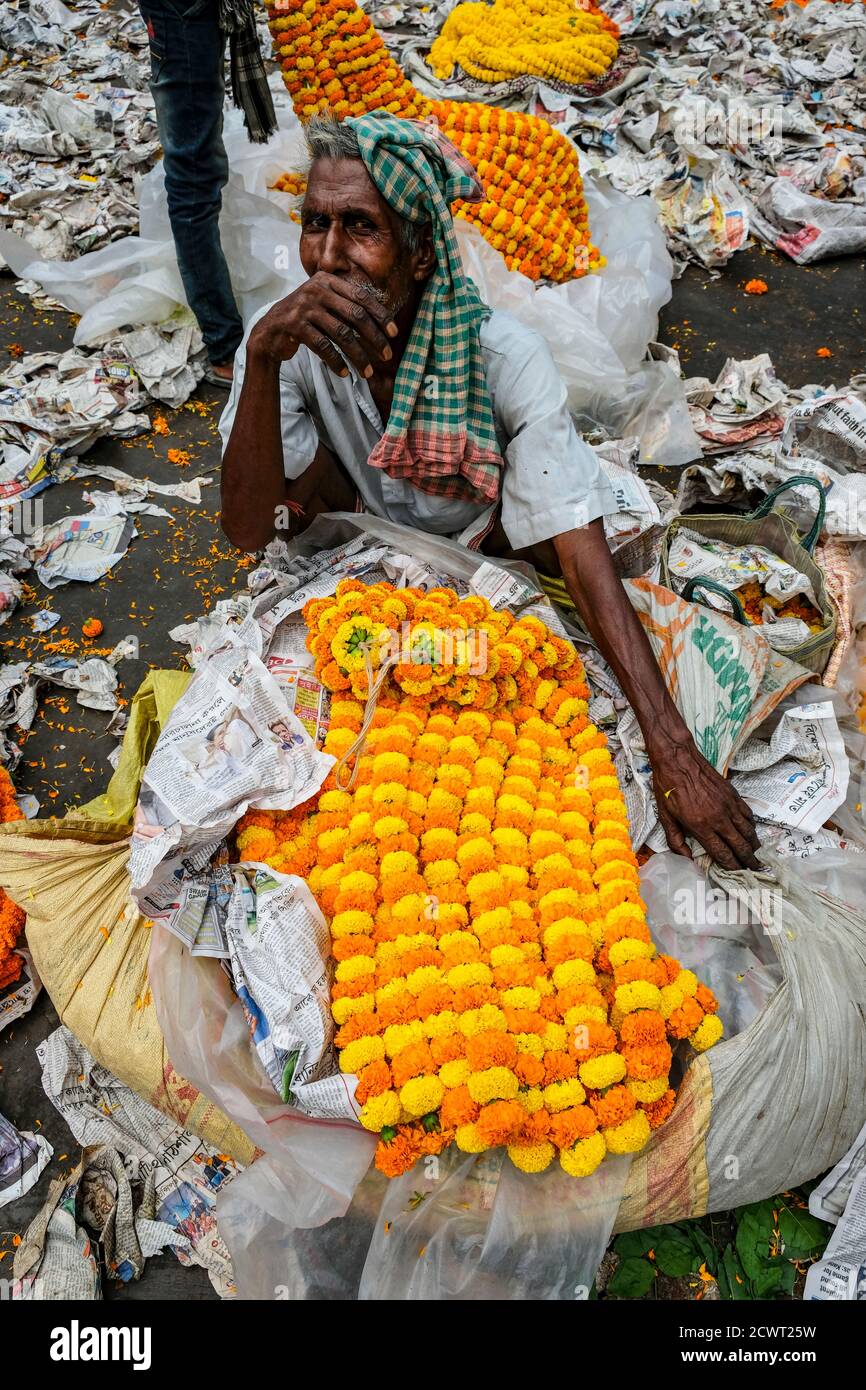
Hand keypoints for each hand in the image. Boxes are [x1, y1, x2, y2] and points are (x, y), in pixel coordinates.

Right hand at [248, 272, 397, 378]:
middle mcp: (316, 289)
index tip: (394, 333)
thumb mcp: (324, 305)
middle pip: (356, 315)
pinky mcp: (294, 325)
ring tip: (367, 372)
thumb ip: (346, 306)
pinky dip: (335, 361)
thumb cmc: (304, 320)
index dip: (380, 315)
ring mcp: (304, 306)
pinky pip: (323, 346)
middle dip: (374, 338)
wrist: (269, 332)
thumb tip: (381, 324)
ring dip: (358, 356)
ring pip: (341, 334)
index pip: (362, 296)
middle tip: (386, 355)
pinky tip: (344, 373)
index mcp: (327, 280)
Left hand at [649, 728, 760, 870]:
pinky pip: (748, 815)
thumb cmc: (668, 788)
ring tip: (756, 855)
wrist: (677, 759)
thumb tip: (686, 859)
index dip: (732, 866)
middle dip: (748, 861)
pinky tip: (750, 833)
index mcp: (701, 826)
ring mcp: (729, 806)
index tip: (737, 874)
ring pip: (748, 831)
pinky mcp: (733, 795)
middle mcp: (719, 818)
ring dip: (753, 846)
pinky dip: (752, 827)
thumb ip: (675, 840)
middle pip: (740, 846)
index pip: (722, 853)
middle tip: (754, 870)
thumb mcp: (665, 817)